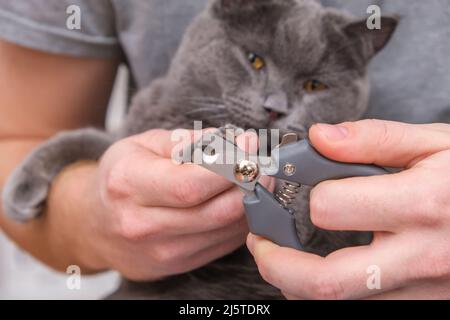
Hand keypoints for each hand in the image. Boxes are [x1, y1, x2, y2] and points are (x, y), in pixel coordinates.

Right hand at [48, 129, 272, 279]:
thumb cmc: (120, 178)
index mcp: (128, 185)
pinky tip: (241, 200)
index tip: (251, 145)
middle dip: (250, 184)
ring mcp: (162, 251)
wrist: (95, 224)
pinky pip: (223, 243)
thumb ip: (185, 141)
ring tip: (257, 177)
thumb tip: (230, 141)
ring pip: (226, 230)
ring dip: (252, 202)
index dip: (229, 166)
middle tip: (264, 162)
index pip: (189, 185)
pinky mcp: (178, 264)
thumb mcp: (141, 145)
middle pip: (215, 211)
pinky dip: (240, 221)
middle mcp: (143, 225)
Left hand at [247, 120, 449, 298]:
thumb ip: (374, 138)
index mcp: (421, 206)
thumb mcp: (438, 143)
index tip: (291, 184)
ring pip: (338, 304)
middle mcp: (420, 257)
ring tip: (284, 257)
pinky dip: (331, 293)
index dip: (303, 194)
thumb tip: (319, 137)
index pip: (329, 208)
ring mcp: (424, 290)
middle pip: (325, 282)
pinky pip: (363, 308)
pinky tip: (325, 269)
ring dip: (297, 284)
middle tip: (260, 245)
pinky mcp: (425, 303)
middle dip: (276, 265)